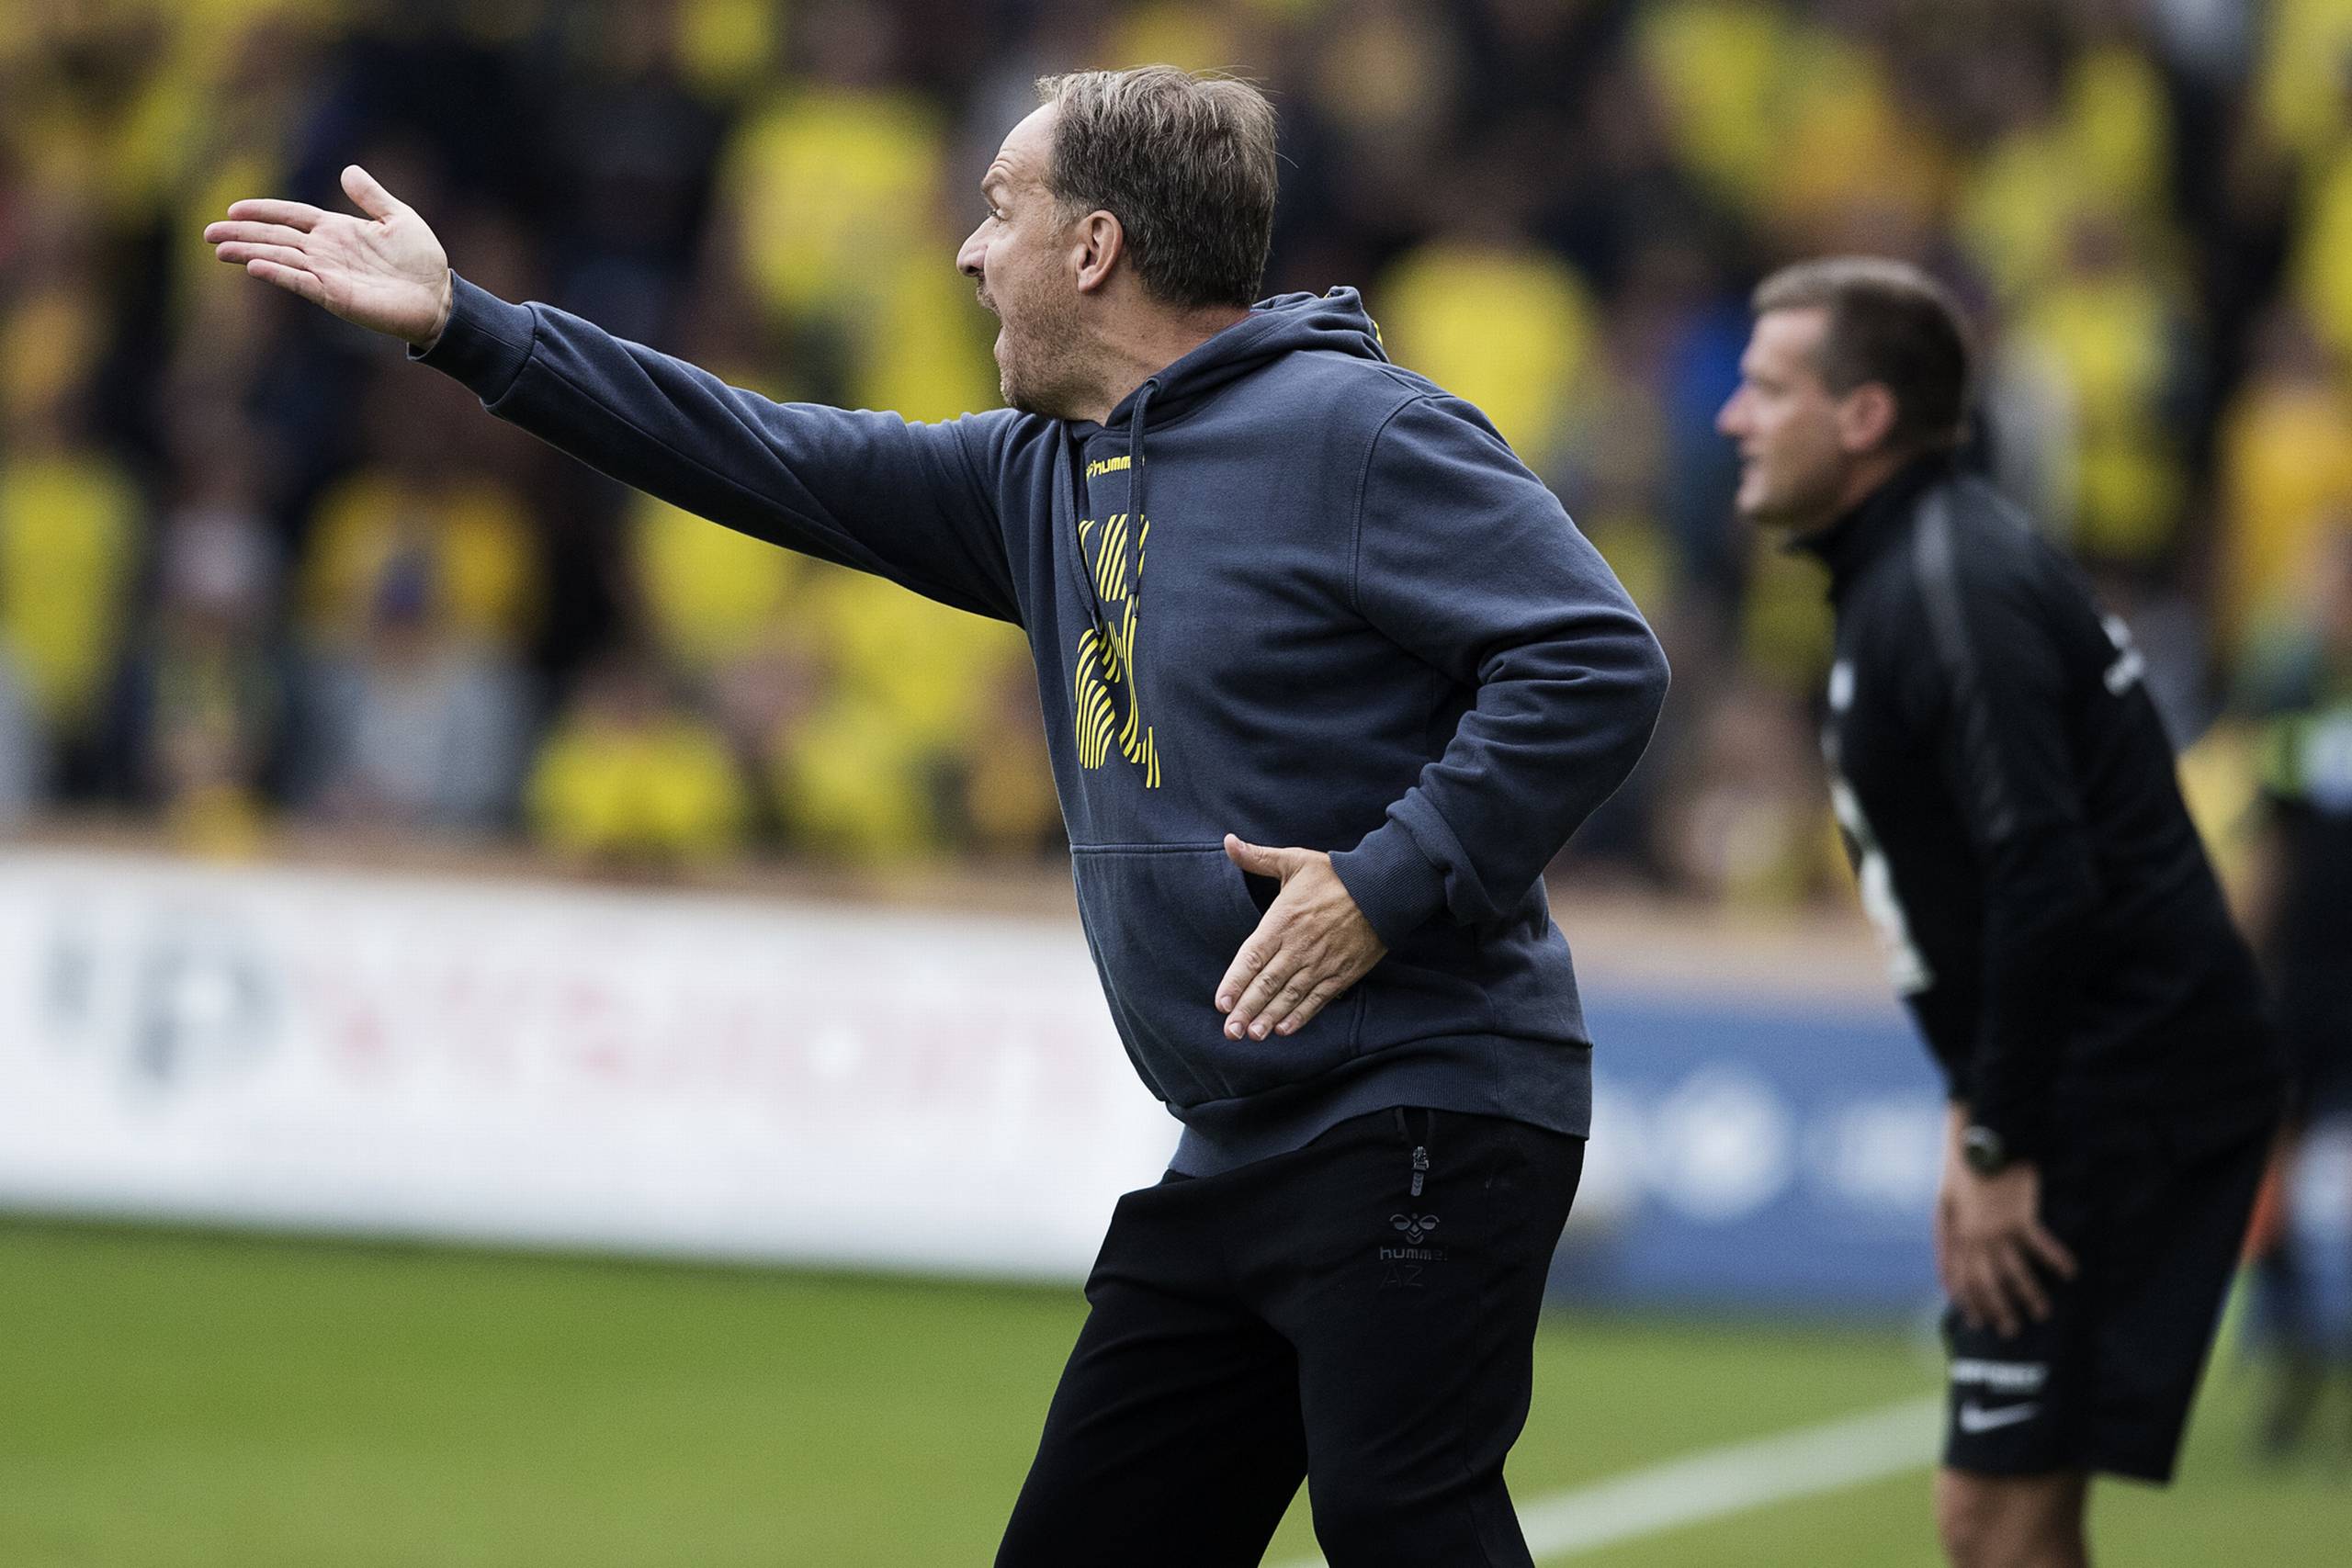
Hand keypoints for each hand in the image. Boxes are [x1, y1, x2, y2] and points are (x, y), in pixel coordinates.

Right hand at [203, 165, 452, 346]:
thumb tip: (347, 170)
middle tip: (208, 233)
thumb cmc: (423, 261)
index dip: (264, 211)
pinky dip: (279, 273)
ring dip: (250, 253)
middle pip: (276, 238)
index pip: (292, 216)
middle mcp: (326, 251)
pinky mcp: (336, 296)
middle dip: (242, 235)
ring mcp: (328, 274)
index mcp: (337, 230)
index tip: (233, 209)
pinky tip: (256, 267)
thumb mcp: (400, 218)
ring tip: (219, 249)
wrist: (440, 297)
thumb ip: (372, 197)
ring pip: (280, 258)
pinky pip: (301, 282)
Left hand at [1213, 834, 1386, 1040]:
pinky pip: (1318, 999)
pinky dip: (1301, 1016)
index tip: (1221, 1002)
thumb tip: (1228, 841)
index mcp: (1283, 921)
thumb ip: (1257, 857)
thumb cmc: (1335, 875)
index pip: (1253, 956)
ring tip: (1253, 1036)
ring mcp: (1321, 963)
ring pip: (1290, 996)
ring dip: (1270, 1017)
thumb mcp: (1294, 860)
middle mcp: (1299, 946)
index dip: (1236, 981)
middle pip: (1268, 983)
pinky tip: (1285, 1030)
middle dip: (1247, 1009)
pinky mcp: (1341, 973)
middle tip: (1231, 1032)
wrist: (1383, 888)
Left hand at [1936, 1113, 2076, 1336]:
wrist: (1977, 1136)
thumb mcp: (1946, 1200)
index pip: (1959, 1278)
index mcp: (1953, 1232)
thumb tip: (1949, 1264)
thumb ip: (1948, 1234)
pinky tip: (2070, 1272)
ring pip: (2013, 1272)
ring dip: (2029, 1295)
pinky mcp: (2018, 1214)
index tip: (1979, 1321)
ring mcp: (1995, 1227)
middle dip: (1998, 1309)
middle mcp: (1972, 1236)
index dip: (1968, 1301)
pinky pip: (2039, 1245)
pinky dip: (2056, 1259)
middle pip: (1985, 1282)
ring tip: (2042, 1312)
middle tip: (2011, 1330)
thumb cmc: (1962, 1166)